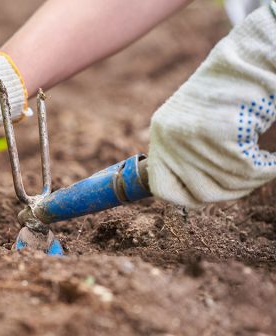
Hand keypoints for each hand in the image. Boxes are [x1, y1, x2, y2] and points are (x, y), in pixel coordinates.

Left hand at [147, 5, 275, 206]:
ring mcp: (193, 136)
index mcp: (161, 132)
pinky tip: (272, 158)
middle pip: (200, 194)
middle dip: (230, 191)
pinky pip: (248, 171)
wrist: (252, 59)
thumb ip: (190, 154)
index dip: (187, 198)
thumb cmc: (231, 92)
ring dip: (252, 179)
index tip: (209, 195)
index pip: (161, 188)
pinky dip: (266, 169)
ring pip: (227, 184)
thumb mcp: (196, 122)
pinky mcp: (220, 134)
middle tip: (248, 178)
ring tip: (263, 161)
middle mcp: (170, 136)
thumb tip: (197, 195)